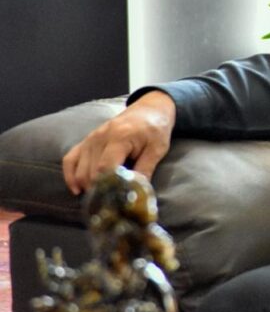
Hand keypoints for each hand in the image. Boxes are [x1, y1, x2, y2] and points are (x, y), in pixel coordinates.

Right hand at [62, 90, 176, 194]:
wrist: (149, 109)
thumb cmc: (155, 129)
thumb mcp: (157, 149)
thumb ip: (145, 170)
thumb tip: (136, 193)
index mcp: (120, 137)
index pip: (105, 167)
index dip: (108, 186)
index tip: (116, 199)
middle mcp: (100, 137)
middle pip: (91, 171)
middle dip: (99, 189)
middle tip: (110, 202)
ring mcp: (90, 138)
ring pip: (79, 169)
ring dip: (87, 185)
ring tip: (100, 198)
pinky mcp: (86, 141)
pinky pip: (70, 159)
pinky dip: (71, 175)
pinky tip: (77, 189)